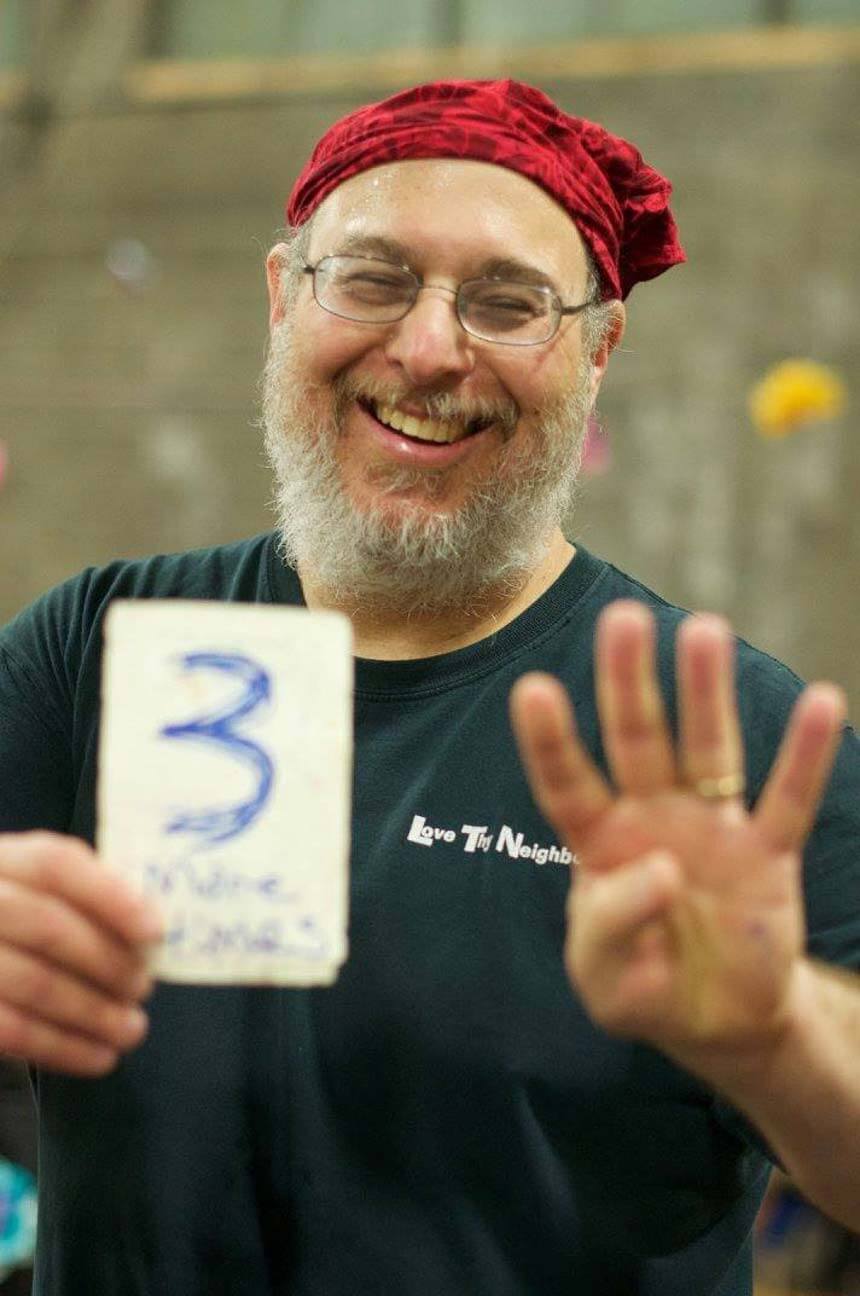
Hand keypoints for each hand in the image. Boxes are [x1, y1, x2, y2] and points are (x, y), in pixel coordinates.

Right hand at [0, 832, 163, 1075]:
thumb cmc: (20, 924)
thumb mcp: (40, 891)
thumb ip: (86, 897)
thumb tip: (148, 927)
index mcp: (5, 859)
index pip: (56, 864)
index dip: (110, 897)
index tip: (155, 930)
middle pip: (49, 926)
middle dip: (108, 961)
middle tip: (143, 987)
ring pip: (35, 984)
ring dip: (95, 1012)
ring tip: (132, 1028)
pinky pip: (13, 1031)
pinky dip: (65, 1048)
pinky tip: (101, 1056)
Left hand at [510, 601, 846, 1065]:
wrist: (718, 1022)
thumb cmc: (645, 986)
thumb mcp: (605, 979)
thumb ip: (611, 926)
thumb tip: (659, 869)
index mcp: (599, 843)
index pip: (567, 783)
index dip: (550, 741)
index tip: (533, 688)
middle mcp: (652, 817)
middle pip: (637, 740)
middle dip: (629, 682)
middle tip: (623, 618)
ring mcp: (712, 829)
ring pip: (708, 750)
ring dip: (706, 693)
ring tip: (705, 629)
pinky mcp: (768, 856)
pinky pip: (787, 800)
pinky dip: (805, 757)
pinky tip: (823, 702)